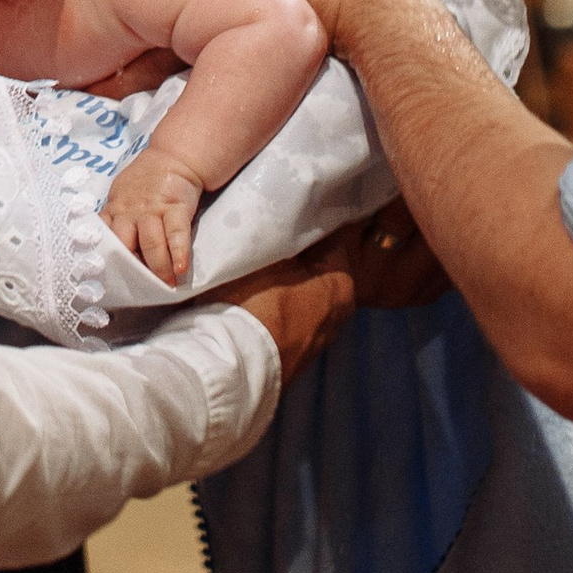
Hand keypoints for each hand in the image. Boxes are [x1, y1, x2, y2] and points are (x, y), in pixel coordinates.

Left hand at [102, 149, 204, 288]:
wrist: (174, 158)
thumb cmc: (145, 182)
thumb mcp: (121, 195)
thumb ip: (114, 218)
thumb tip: (106, 248)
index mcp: (114, 209)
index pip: (104, 237)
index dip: (106, 259)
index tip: (108, 278)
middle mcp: (130, 211)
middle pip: (124, 245)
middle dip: (132, 269)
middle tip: (140, 288)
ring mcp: (154, 210)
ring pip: (150, 243)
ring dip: (158, 267)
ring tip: (167, 284)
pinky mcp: (176, 208)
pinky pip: (177, 234)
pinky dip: (179, 253)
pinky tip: (181, 269)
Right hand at [208, 204, 446, 386]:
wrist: (230, 368)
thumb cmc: (253, 303)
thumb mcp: (267, 256)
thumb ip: (282, 233)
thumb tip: (285, 212)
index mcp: (342, 284)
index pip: (332, 237)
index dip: (310, 219)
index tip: (292, 205)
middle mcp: (339, 313)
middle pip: (319, 268)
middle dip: (297, 252)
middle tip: (270, 232)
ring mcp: (317, 339)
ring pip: (303, 294)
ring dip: (286, 281)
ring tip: (258, 262)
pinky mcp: (295, 357)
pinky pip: (288, 319)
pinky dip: (276, 306)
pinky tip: (253, 297)